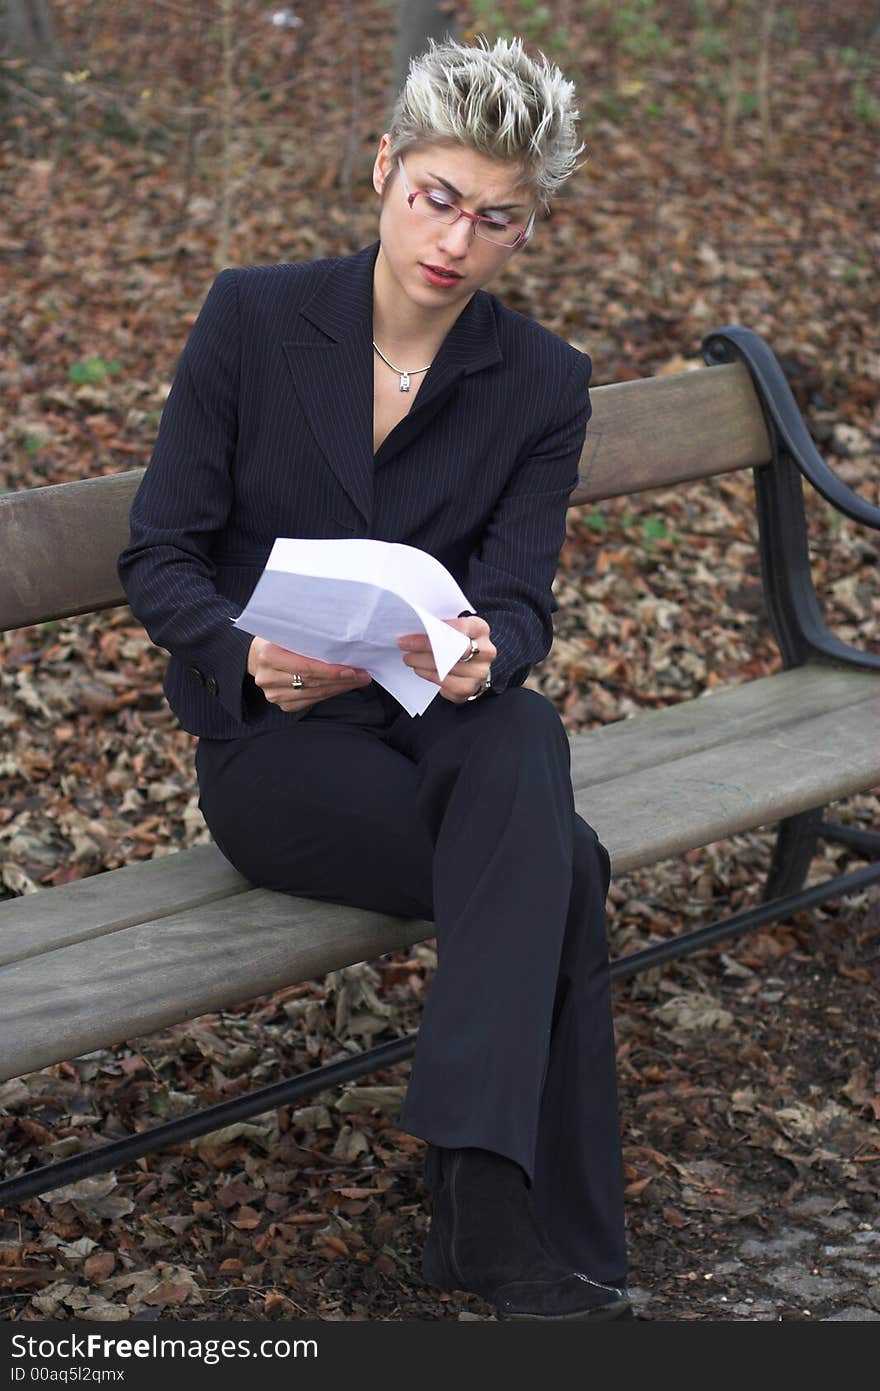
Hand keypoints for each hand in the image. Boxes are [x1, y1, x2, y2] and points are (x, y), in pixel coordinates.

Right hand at [247, 637, 371, 712]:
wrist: (258, 655)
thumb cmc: (277, 639)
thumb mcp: (287, 632)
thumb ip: (307, 639)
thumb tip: (342, 643)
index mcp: (268, 656)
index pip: (305, 667)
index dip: (330, 671)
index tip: (352, 670)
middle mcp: (268, 678)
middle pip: (313, 682)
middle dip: (341, 680)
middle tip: (363, 675)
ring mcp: (274, 694)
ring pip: (315, 693)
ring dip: (339, 688)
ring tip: (358, 680)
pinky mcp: (283, 704)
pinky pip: (312, 700)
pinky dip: (330, 693)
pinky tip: (343, 687)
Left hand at [398, 615, 494, 704]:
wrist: (473, 664)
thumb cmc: (459, 642)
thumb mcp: (455, 628)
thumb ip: (442, 625)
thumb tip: (415, 626)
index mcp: (481, 630)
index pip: (462, 627)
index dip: (438, 630)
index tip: (417, 630)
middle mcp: (486, 652)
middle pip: (454, 650)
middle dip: (425, 646)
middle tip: (405, 645)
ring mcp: (480, 672)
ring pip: (447, 669)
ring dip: (422, 663)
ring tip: (409, 658)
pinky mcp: (470, 688)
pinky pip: (446, 684)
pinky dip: (429, 676)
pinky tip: (420, 670)